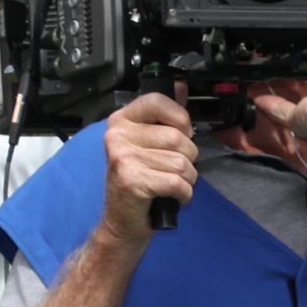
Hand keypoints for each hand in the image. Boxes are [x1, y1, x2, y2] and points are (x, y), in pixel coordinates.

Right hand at [98, 91, 197, 240]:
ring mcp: (123, 157)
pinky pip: (177, 182)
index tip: (182, 133)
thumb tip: (182, 86)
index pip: (158, 101)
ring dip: (187, 178)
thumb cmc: (140, 181)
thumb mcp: (150, 144)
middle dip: (188, 158)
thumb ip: (166, 116)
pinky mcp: (131, 180)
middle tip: (173, 168)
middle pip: (178, 138)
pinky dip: (184, 193)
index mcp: (122, 121)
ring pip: (182, 162)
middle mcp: (118, 135)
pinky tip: (172, 196)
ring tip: (171, 183)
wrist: (122, 220)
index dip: (180, 118)